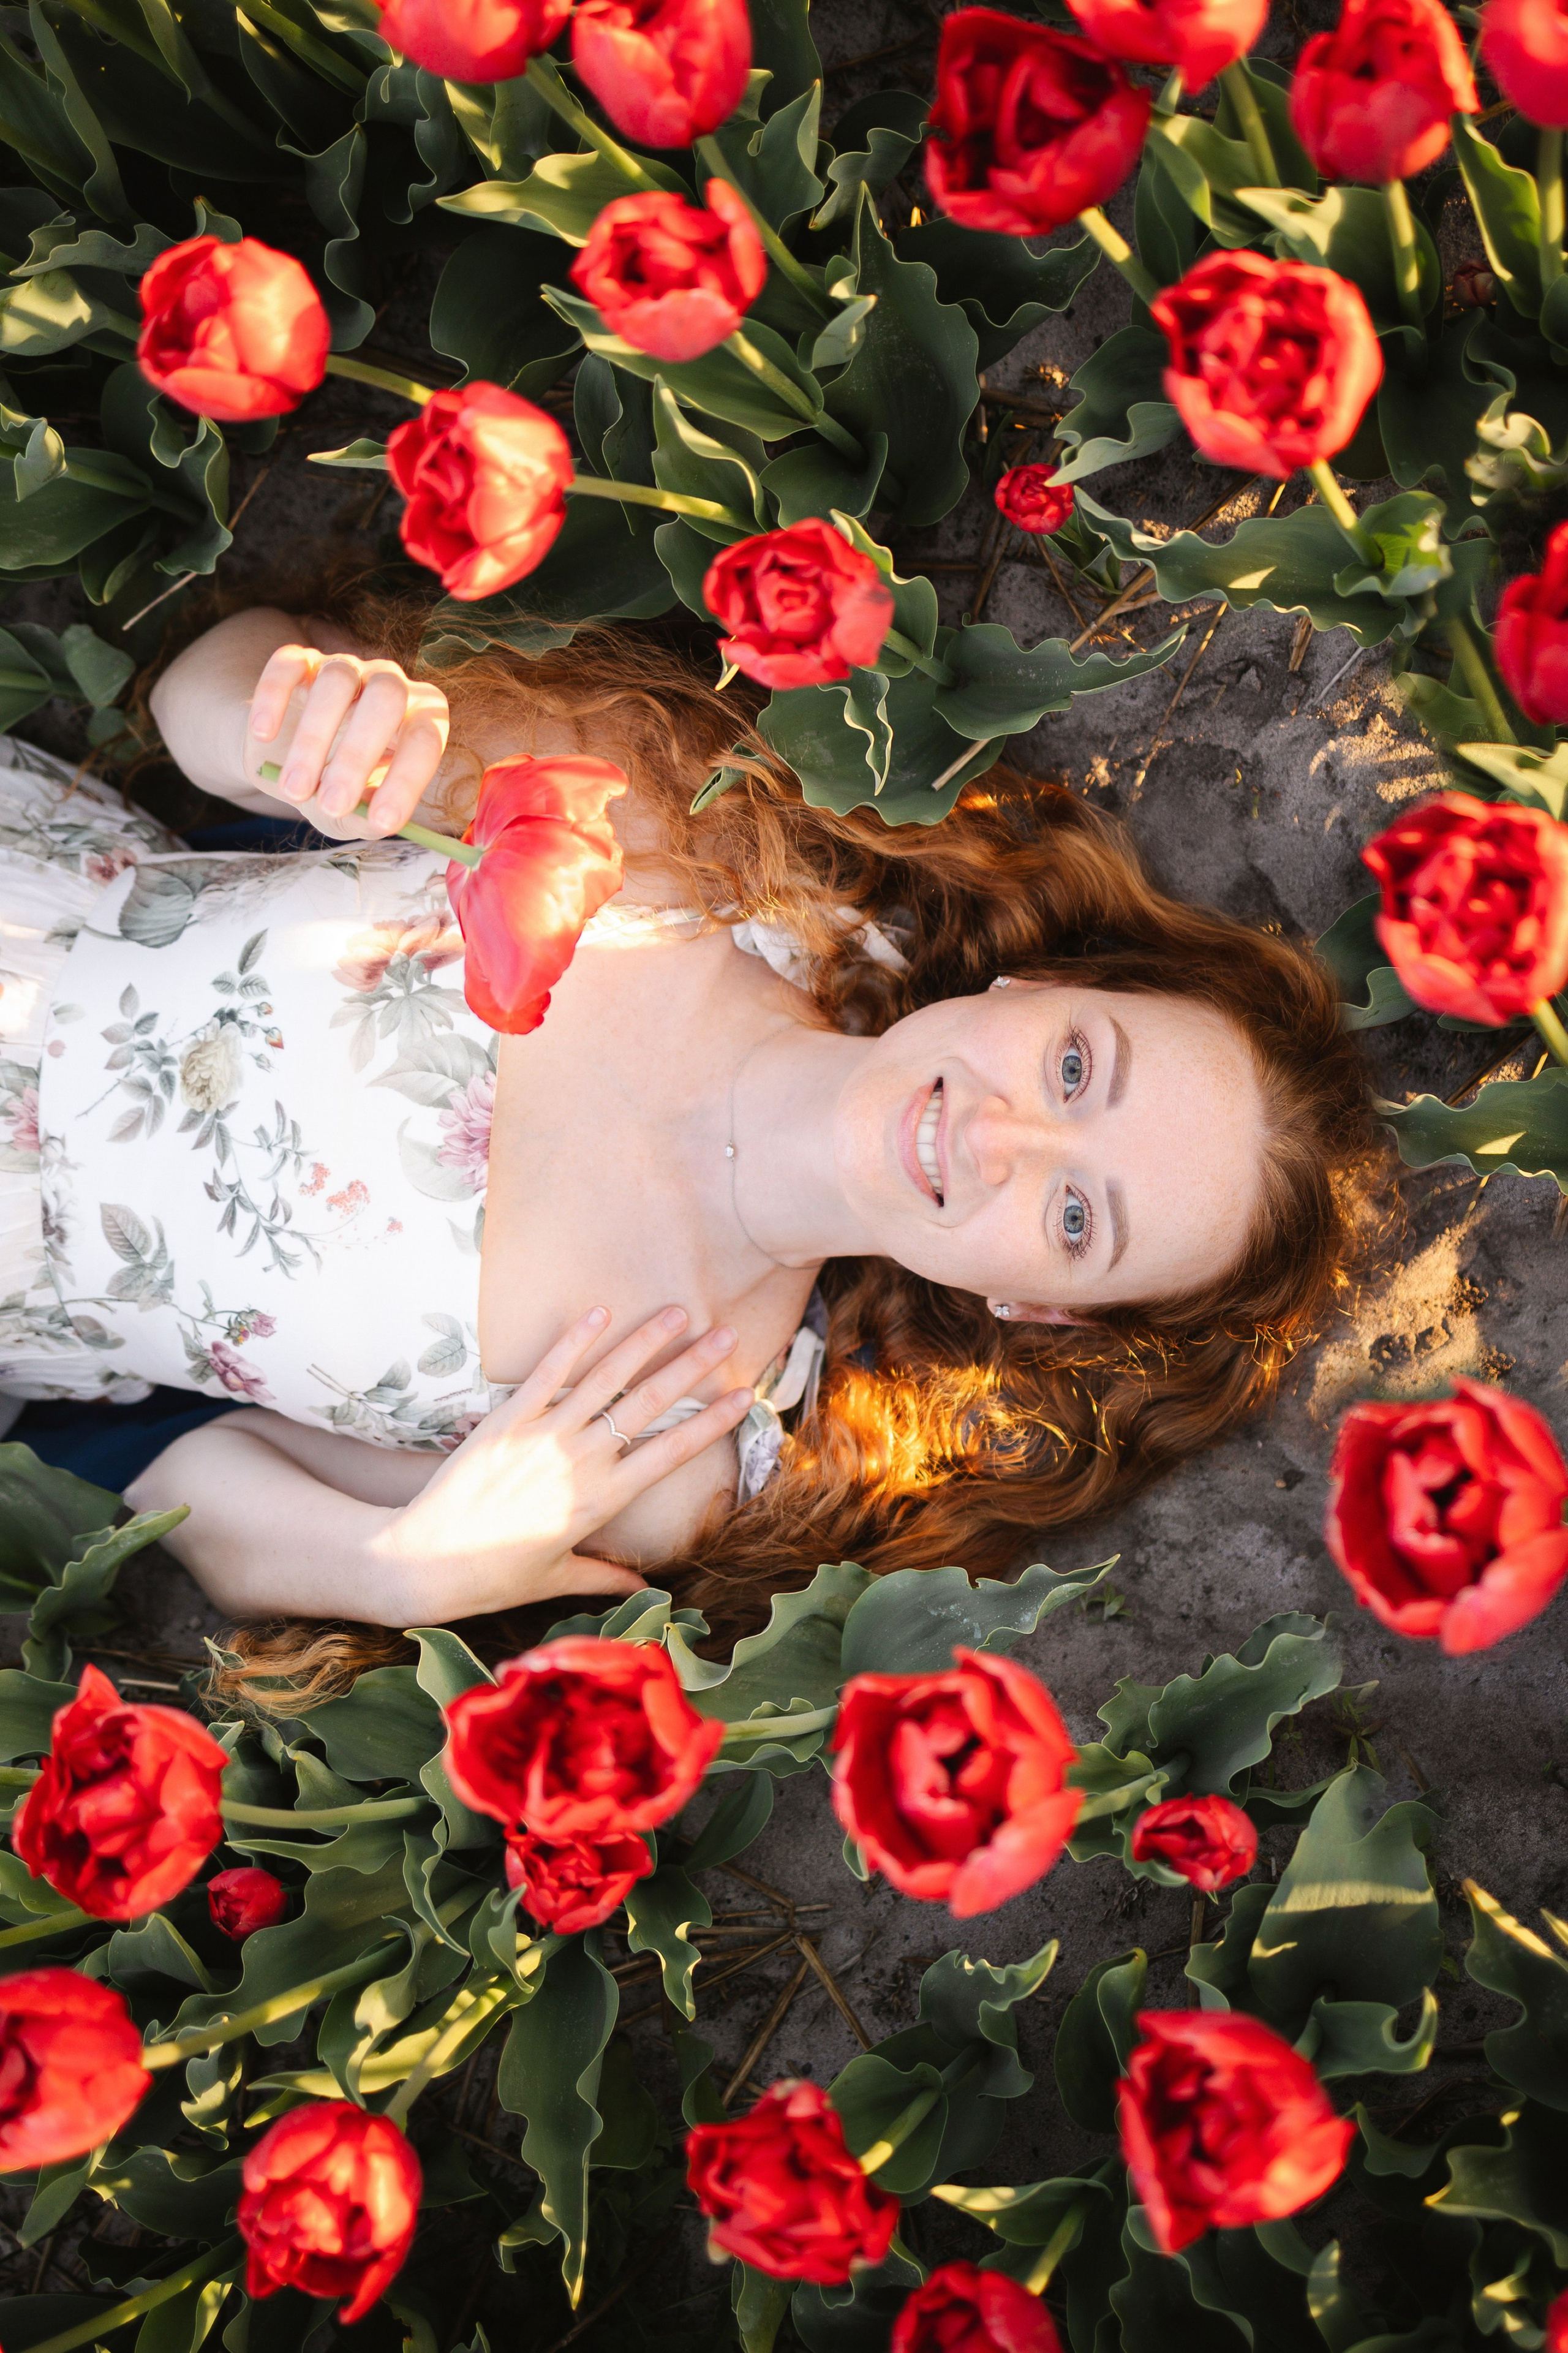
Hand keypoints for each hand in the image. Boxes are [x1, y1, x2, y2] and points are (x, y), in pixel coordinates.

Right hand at [244, 643, 450, 840]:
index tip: (382, 822)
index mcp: (418, 719)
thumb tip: (375, 823)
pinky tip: (264, 734)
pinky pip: (288, 665)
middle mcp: (389, 685)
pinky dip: (274, 697)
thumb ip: (365, 818)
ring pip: (337, 682)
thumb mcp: (352, 812)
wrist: (287, 758)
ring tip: (294, 789)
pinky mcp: (299, 661)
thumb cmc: (335, 786)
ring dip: (313, 739)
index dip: (406, 782)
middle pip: (386, 699)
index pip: (425, 741)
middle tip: (331, 804)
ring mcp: (345, 667)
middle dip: (358, 756)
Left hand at [368, 1305, 752, 1621]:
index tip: (744, 1396)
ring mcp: (543, 1436)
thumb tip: (646, 1590)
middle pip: (648, 1404)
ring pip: (605, 1379)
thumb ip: (605, 1578)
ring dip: (644, 1342)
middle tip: (726, 1335)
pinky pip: (545, 1373)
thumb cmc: (493, 1577)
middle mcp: (580, 1462)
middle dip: (692, 1366)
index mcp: (601, 1501)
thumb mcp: (556, 1578)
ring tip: (677, 1312)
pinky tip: (599, 1312)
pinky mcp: (506, 1420)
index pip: (671, 1453)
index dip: (712, 1423)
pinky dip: (573, 1341)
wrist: (425, 1562)